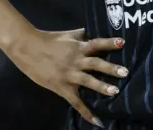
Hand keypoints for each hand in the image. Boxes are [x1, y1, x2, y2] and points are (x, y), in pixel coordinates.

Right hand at [5, 28, 126, 127]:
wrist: (27, 48)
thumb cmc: (46, 40)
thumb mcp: (65, 34)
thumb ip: (79, 34)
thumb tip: (90, 31)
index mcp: (77, 46)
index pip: (96, 44)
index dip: (109, 42)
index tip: (123, 42)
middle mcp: (76, 60)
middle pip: (95, 64)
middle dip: (110, 68)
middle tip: (125, 72)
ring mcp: (69, 74)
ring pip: (88, 81)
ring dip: (102, 86)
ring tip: (115, 91)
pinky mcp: (63, 87)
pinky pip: (76, 101)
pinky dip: (87, 112)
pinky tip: (97, 121)